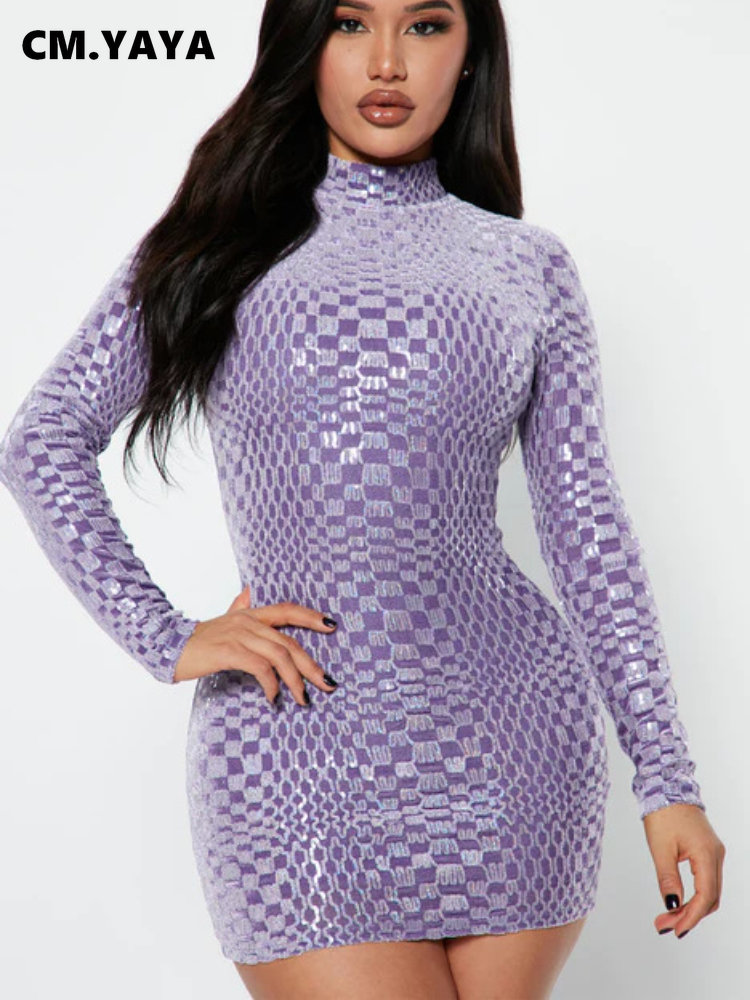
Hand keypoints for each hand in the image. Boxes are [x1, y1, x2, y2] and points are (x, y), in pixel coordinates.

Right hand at [173, 583, 339, 705]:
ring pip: (279, 655)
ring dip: (295, 680)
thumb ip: (237, 608)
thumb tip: (247, 592)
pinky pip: (260, 667)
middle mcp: (247, 621)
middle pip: (289, 641)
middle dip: (311, 665)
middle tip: (327, 684)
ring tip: (302, 699)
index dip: (310, 616)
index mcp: (249, 614)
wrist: (165, 646)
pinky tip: (273, 698)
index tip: (332, 626)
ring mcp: (239, 635)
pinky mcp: (229, 651)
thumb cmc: (196, 640)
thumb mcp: (220, 621)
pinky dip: (271, 684)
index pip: (287, 610)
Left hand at [642, 802, 724, 937]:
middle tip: (664, 925)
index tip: (674, 930)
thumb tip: (672, 905)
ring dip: (691, 907)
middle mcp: (716, 855)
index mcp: (707, 855)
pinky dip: (693, 894)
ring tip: (666, 916)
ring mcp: (713, 853)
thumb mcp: (660, 848)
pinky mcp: (707, 850)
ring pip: (709, 891)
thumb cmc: (662, 813)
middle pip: (709, 898)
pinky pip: (705, 880)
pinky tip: (678, 901)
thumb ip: (668, 878)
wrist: (667, 786)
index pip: (705, 897)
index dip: (691, 917)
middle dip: (688, 915)